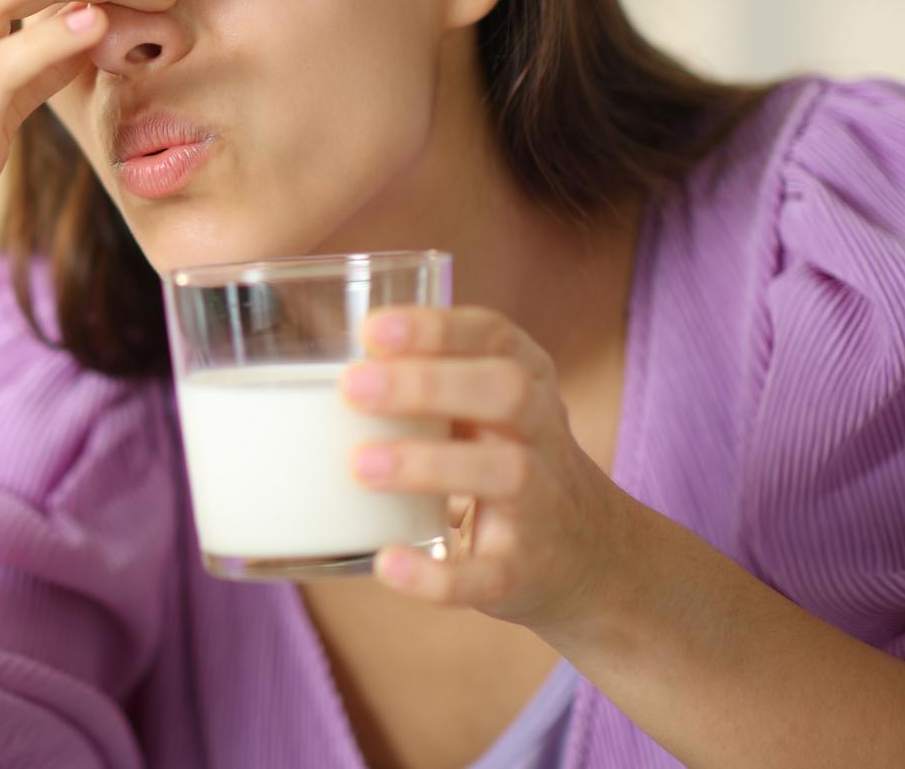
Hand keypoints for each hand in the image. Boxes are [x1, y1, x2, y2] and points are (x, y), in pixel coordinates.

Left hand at [340, 305, 638, 629]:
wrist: (589, 557)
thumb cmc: (505, 459)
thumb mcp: (483, 410)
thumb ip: (422, 382)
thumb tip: (315, 361)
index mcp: (525, 382)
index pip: (494, 336)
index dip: (437, 328)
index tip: (372, 329)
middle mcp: (541, 434)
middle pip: (506, 391)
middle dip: (428, 384)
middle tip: (352, 387)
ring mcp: (539, 504)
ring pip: (504, 473)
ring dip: (428, 464)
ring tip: (360, 466)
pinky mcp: (523, 571)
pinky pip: (487, 575)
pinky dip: (437, 576)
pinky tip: (387, 562)